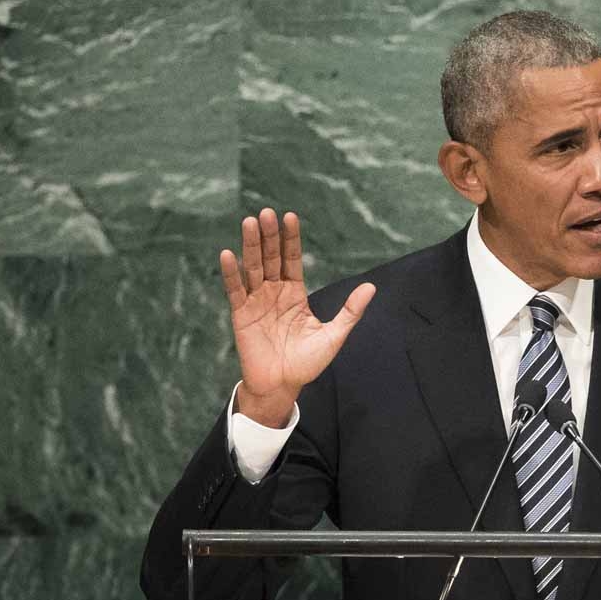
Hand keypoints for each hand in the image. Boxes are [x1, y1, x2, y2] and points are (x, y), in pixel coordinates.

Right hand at [220, 208, 375, 426]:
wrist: (283, 386)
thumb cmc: (307, 363)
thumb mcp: (334, 335)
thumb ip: (351, 311)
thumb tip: (371, 287)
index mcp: (295, 294)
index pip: (291, 259)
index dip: (291, 239)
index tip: (289, 216)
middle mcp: (274, 293)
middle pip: (271, 258)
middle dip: (269, 236)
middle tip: (266, 212)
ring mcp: (256, 302)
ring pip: (253, 268)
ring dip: (250, 245)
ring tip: (249, 222)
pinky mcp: (241, 315)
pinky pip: (236, 290)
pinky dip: (232, 273)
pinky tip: (229, 254)